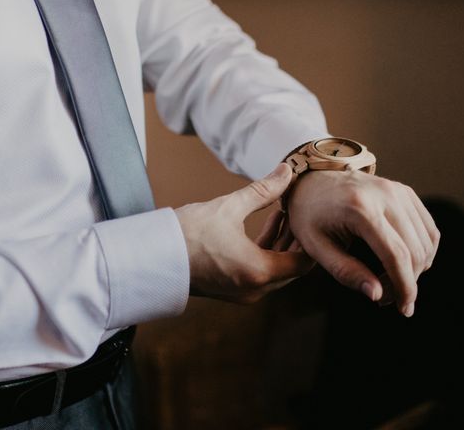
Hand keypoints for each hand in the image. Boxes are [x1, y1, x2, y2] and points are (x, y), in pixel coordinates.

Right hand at [175, 164, 311, 303]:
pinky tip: (268, 224)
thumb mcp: (229, 207)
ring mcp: (242, 292)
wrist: (151, 256)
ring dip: (283, 243)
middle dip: (298, 239)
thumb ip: (264, 190)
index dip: (312, 239)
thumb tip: (287, 171)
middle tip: (302, 211)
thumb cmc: (187, 233)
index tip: (313, 216)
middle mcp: (254, 289)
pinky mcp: (231, 289)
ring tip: (285, 212)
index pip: (304, 263)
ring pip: (276, 269)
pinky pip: (259, 271)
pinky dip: (267, 251)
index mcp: (259, 272)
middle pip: (292, 267)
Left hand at [287, 170, 439, 316]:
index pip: (396, 254)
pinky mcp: (404, 191)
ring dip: (417, 268)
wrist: (310, 179)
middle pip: (415, 249)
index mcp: (360, 209)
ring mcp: (397, 190)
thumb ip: (345, 271)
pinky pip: (427, 227)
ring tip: (391, 281)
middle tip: (387, 297)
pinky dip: (422, 249)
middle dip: (408, 281)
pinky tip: (403, 263)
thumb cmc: (308, 214)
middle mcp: (384, 195)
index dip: (404, 286)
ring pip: (427, 239)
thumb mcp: (315, 245)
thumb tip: (377, 295)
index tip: (403, 309)